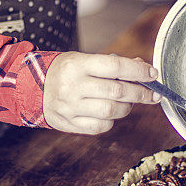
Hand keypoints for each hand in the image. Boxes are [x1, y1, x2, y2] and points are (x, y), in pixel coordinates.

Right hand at [43, 53, 160, 133]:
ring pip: (112, 111)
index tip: (153, 75)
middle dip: (141, 93)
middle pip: (118, 92)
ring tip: (128, 103)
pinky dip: (111, 120)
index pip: (116, 66)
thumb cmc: (65, 71)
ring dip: (127, 108)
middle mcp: (73, 86)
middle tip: (153, 95)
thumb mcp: (84, 60)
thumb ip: (112, 65)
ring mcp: (70, 107)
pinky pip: (100, 126)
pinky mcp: (68, 123)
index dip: (138, 71)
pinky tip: (109, 113)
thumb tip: (143, 70)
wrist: (31, 88)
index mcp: (78, 65)